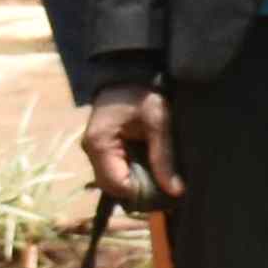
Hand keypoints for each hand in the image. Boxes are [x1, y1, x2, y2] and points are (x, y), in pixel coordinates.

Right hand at [78, 87, 179, 210]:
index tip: (167, 195)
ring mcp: (96, 149)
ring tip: (164, 182)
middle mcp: (92, 150)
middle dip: (140, 192)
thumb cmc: (143, 93)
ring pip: (115, 179)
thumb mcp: (159, 122)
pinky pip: (118, 168)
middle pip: (114, 186)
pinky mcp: (105, 146)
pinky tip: (154, 171)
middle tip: (169, 191)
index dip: (140, 194)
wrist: (130, 72)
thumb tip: (175, 191)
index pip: (116, 185)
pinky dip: (135, 172)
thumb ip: (164, 157)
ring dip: (138, 183)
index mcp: (100, 144)